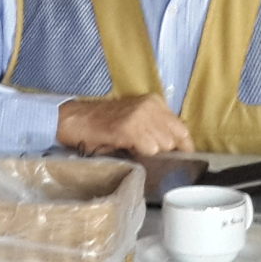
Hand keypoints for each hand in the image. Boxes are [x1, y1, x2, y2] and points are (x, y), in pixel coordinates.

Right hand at [55, 94, 190, 155]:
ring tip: (133, 149)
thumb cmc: (104, 124)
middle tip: (144, 153)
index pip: (182, 129)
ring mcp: (140, 116)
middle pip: (174, 140)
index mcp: (154, 102)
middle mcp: (150, 106)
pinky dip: (141, 154)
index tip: (183, 159)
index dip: (184, 147)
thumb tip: (174, 150)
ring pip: (162, 146)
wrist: (76, 120)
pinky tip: (127, 148)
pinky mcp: (129, 127)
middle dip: (164, 152)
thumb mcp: (135, 120)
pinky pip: (149, 149)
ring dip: (150, 154)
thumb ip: (155, 128)